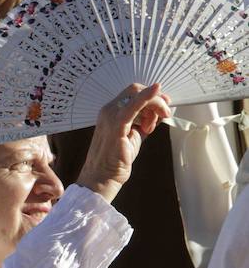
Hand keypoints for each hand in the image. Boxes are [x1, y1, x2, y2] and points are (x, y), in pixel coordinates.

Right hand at [77, 83, 170, 202]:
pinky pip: (133, 106)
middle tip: (164, 115)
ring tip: (150, 128)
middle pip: (136, 90)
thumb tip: (162, 110)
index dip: (151, 96)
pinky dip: (147, 97)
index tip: (162, 109)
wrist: (102, 177)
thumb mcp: (134, 134)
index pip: (133, 92)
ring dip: (154, 108)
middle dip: (155, 99)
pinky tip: (156, 91)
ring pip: (138, 96)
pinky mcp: (116, 126)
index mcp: (110, 111)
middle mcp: (108, 110)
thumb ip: (145, 121)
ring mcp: (110, 117)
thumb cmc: (116, 159)